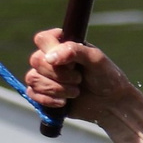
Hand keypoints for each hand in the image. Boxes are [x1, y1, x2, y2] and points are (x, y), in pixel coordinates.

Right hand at [26, 31, 141, 124]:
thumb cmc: (106, 76)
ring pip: (33, 78)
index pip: (42, 39)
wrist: (110, 103)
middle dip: (59, 74)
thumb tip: (49, 57)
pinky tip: (64, 102)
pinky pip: (32, 93)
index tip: (70, 63)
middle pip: (36, 60)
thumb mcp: (95, 59)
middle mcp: (51, 58)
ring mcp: (45, 76)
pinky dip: (48, 100)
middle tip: (78, 79)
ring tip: (75, 92)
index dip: (51, 51)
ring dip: (56, 88)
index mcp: (63, 44)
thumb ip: (74, 51)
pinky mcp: (43, 93)